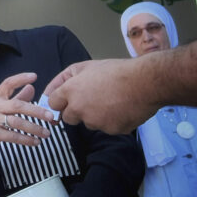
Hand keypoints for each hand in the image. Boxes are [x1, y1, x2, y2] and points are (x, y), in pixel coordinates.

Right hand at [0, 73, 52, 171]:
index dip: (20, 78)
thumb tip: (31, 87)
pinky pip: (13, 136)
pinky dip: (26, 140)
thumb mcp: (0, 106)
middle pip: (18, 105)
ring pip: (17, 122)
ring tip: (46, 133)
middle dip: (36, 111)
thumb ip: (16, 97)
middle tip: (50, 116)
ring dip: (34, 128)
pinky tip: (35, 142)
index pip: (8, 83)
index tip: (34, 76)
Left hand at [44, 59, 158, 133]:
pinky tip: (121, 108)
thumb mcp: (86, 66)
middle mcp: (79, 109)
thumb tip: (55, 91)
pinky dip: (112, 121)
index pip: (52, 104)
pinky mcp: (111, 130)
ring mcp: (95, 122)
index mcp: (70, 91)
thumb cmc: (116, 71)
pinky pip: (107, 128)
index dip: (60, 101)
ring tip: (110, 101)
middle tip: (90, 100)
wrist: (144, 82)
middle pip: (67, 118)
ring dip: (95, 116)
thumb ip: (67, 78)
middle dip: (75, 111)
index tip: (66, 100)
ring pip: (89, 123)